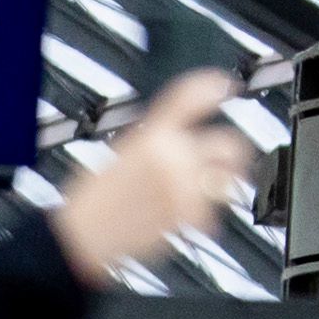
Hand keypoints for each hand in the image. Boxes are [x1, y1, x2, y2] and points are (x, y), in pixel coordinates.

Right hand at [48, 69, 245, 280]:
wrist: (84, 233)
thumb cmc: (97, 198)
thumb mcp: (124, 153)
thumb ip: (159, 143)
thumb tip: (187, 142)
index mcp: (152, 134)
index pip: (188, 96)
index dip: (210, 86)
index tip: (224, 85)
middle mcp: (172, 154)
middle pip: (228, 143)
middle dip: (234, 155)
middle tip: (231, 162)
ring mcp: (183, 183)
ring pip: (227, 180)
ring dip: (223, 187)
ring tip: (212, 193)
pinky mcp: (188, 213)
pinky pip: (213, 212)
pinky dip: (204, 218)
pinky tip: (188, 216)